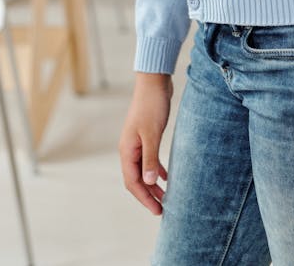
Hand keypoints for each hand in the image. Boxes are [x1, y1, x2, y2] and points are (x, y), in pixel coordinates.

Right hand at [119, 72, 172, 214]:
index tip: (157, 211)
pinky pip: (149, 160)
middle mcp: (129, 149)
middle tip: (162, 209)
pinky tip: (167, 177)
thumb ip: (150, 159)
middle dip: (148, 195)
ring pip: (143, 170)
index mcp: (127, 150)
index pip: (132, 182)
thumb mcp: (152, 134)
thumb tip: (149, 183)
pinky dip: (157, 170)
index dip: (144, 198)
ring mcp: (137, 143)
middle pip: (136, 179)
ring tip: (165, 197)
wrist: (154, 82)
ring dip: (153, 184)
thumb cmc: (152, 106)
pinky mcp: (147, 136)